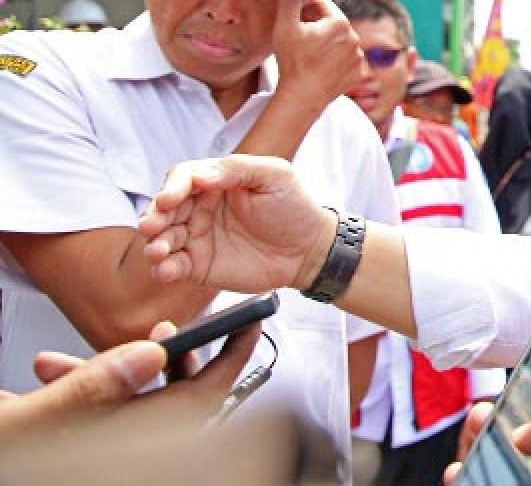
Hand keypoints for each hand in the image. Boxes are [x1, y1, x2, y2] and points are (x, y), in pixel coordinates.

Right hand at [0, 319, 258, 438]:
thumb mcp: (27, 427)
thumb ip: (91, 390)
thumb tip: (150, 355)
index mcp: (118, 458)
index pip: (200, 409)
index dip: (230, 364)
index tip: (248, 324)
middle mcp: (119, 460)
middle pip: (176, 407)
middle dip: (171, 362)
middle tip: (167, 329)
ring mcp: (101, 458)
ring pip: (137, 409)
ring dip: (116, 373)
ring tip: (89, 350)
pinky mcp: (80, 452)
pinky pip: (102, 419)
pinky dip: (83, 391)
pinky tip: (48, 370)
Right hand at [139, 156, 334, 293]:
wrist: (309, 249)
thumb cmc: (294, 206)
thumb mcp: (275, 176)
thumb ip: (237, 169)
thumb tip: (200, 176)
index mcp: (215, 181)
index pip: (182, 179)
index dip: (171, 188)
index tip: (168, 200)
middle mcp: (200, 207)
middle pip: (164, 209)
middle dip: (154, 217)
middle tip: (152, 226)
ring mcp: (197, 237)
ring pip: (163, 238)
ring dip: (154, 244)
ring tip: (158, 251)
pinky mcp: (199, 265)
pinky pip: (174, 266)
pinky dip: (164, 268)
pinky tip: (165, 270)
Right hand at [272, 0, 363, 112]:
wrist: (303, 96)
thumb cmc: (293, 61)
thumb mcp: (285, 26)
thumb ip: (290, 0)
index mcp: (340, 22)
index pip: (322, 4)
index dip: (306, 11)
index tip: (297, 24)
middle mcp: (355, 37)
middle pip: (332, 22)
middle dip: (317, 26)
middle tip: (301, 41)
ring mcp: (359, 56)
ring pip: (339, 40)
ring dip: (326, 43)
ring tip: (310, 56)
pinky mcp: (358, 72)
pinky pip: (345, 58)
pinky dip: (334, 60)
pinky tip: (320, 67)